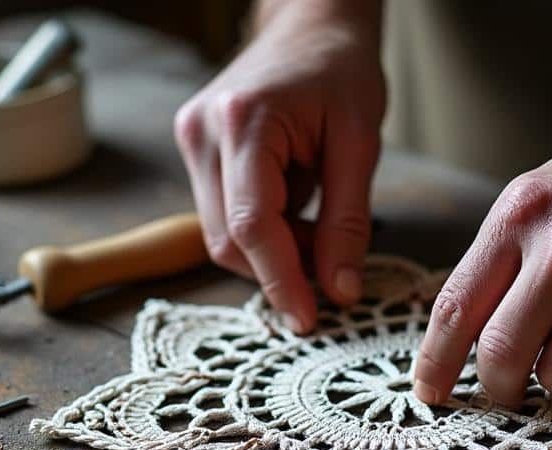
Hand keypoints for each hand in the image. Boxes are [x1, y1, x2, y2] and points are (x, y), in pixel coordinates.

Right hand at [173, 2, 384, 332]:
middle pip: (227, 238)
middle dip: (278, 268)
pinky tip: (297, 208)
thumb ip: (348, 221)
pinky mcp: (195, 149)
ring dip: (271, 249)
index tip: (310, 319)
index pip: (251, 224)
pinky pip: (222, 213)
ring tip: (319, 227)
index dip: (280, 279)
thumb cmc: (341, 70)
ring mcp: (191, 140)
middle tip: (332, 270)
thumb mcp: (360, 144)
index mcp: (244, 122)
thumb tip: (340, 290)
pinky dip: (262, 228)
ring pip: (220, 233)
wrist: (310, 22)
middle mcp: (203, 132)